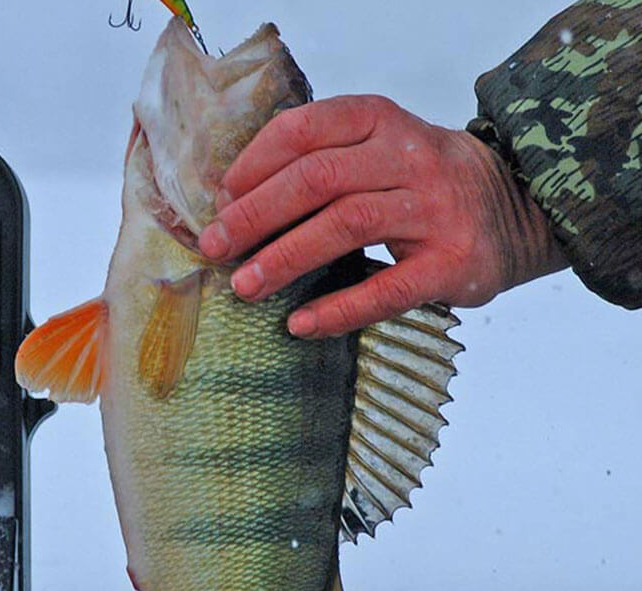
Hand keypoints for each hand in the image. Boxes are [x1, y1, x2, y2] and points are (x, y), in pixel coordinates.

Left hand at [198, 95, 566, 337]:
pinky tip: (300, 324)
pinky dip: (338, 309)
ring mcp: (435, 210)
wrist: (518, 209)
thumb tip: (232, 205)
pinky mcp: (453, 263)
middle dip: (256, 214)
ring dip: (285, 258)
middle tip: (216, 247)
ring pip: (347, 225)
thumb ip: (319, 163)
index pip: (305, 129)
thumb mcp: (377, 150)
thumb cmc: (419, 184)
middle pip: (318, 177)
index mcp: (381, 122)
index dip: (254, 163)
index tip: (221, 198)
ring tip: (245, 286)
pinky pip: (387, 289)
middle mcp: (410, 158)